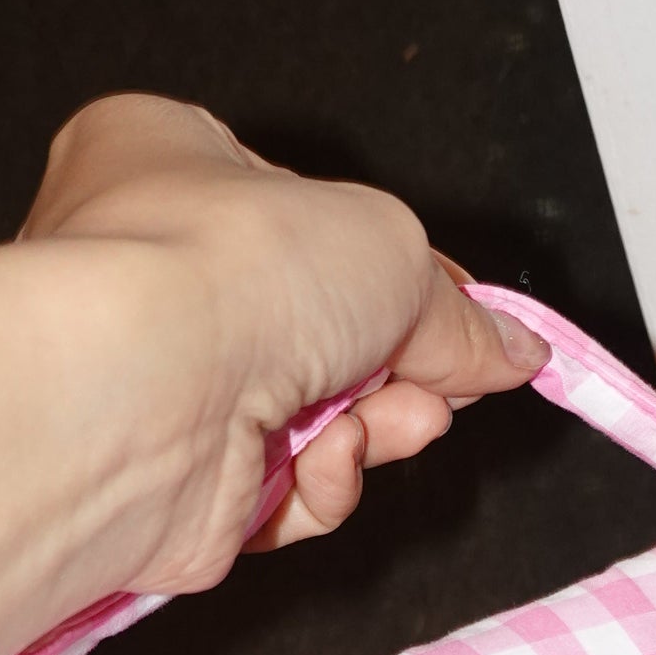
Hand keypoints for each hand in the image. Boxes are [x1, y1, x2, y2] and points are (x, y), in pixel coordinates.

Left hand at [20, 95, 547, 584]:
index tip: (466, 321)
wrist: (142, 389)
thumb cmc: (225, 267)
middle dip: (395, 368)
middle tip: (442, 382)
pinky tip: (323, 467)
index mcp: (171, 161)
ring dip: (373, 430)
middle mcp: (153, 271)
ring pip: (309, 422)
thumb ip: (456, 311)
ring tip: (395, 424)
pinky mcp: (174, 484)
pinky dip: (320, 487)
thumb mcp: (389, 250)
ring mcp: (162, 384)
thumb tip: (513, 352)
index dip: (396, 277)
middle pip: (320, 333)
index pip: (308, 222)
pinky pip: (279, 492)